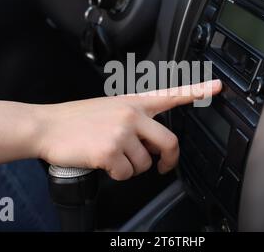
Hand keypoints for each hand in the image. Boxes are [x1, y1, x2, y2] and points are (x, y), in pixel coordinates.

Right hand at [34, 80, 221, 180]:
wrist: (47, 126)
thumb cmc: (76, 120)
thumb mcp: (109, 108)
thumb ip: (134, 119)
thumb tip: (151, 144)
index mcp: (133, 102)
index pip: (171, 94)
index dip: (196, 91)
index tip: (216, 87)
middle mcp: (131, 114)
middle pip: (168, 142)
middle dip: (168, 160)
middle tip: (162, 167)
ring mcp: (122, 132)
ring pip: (144, 163)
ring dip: (132, 168)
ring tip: (113, 158)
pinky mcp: (110, 150)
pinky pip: (126, 173)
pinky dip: (117, 174)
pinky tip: (103, 163)